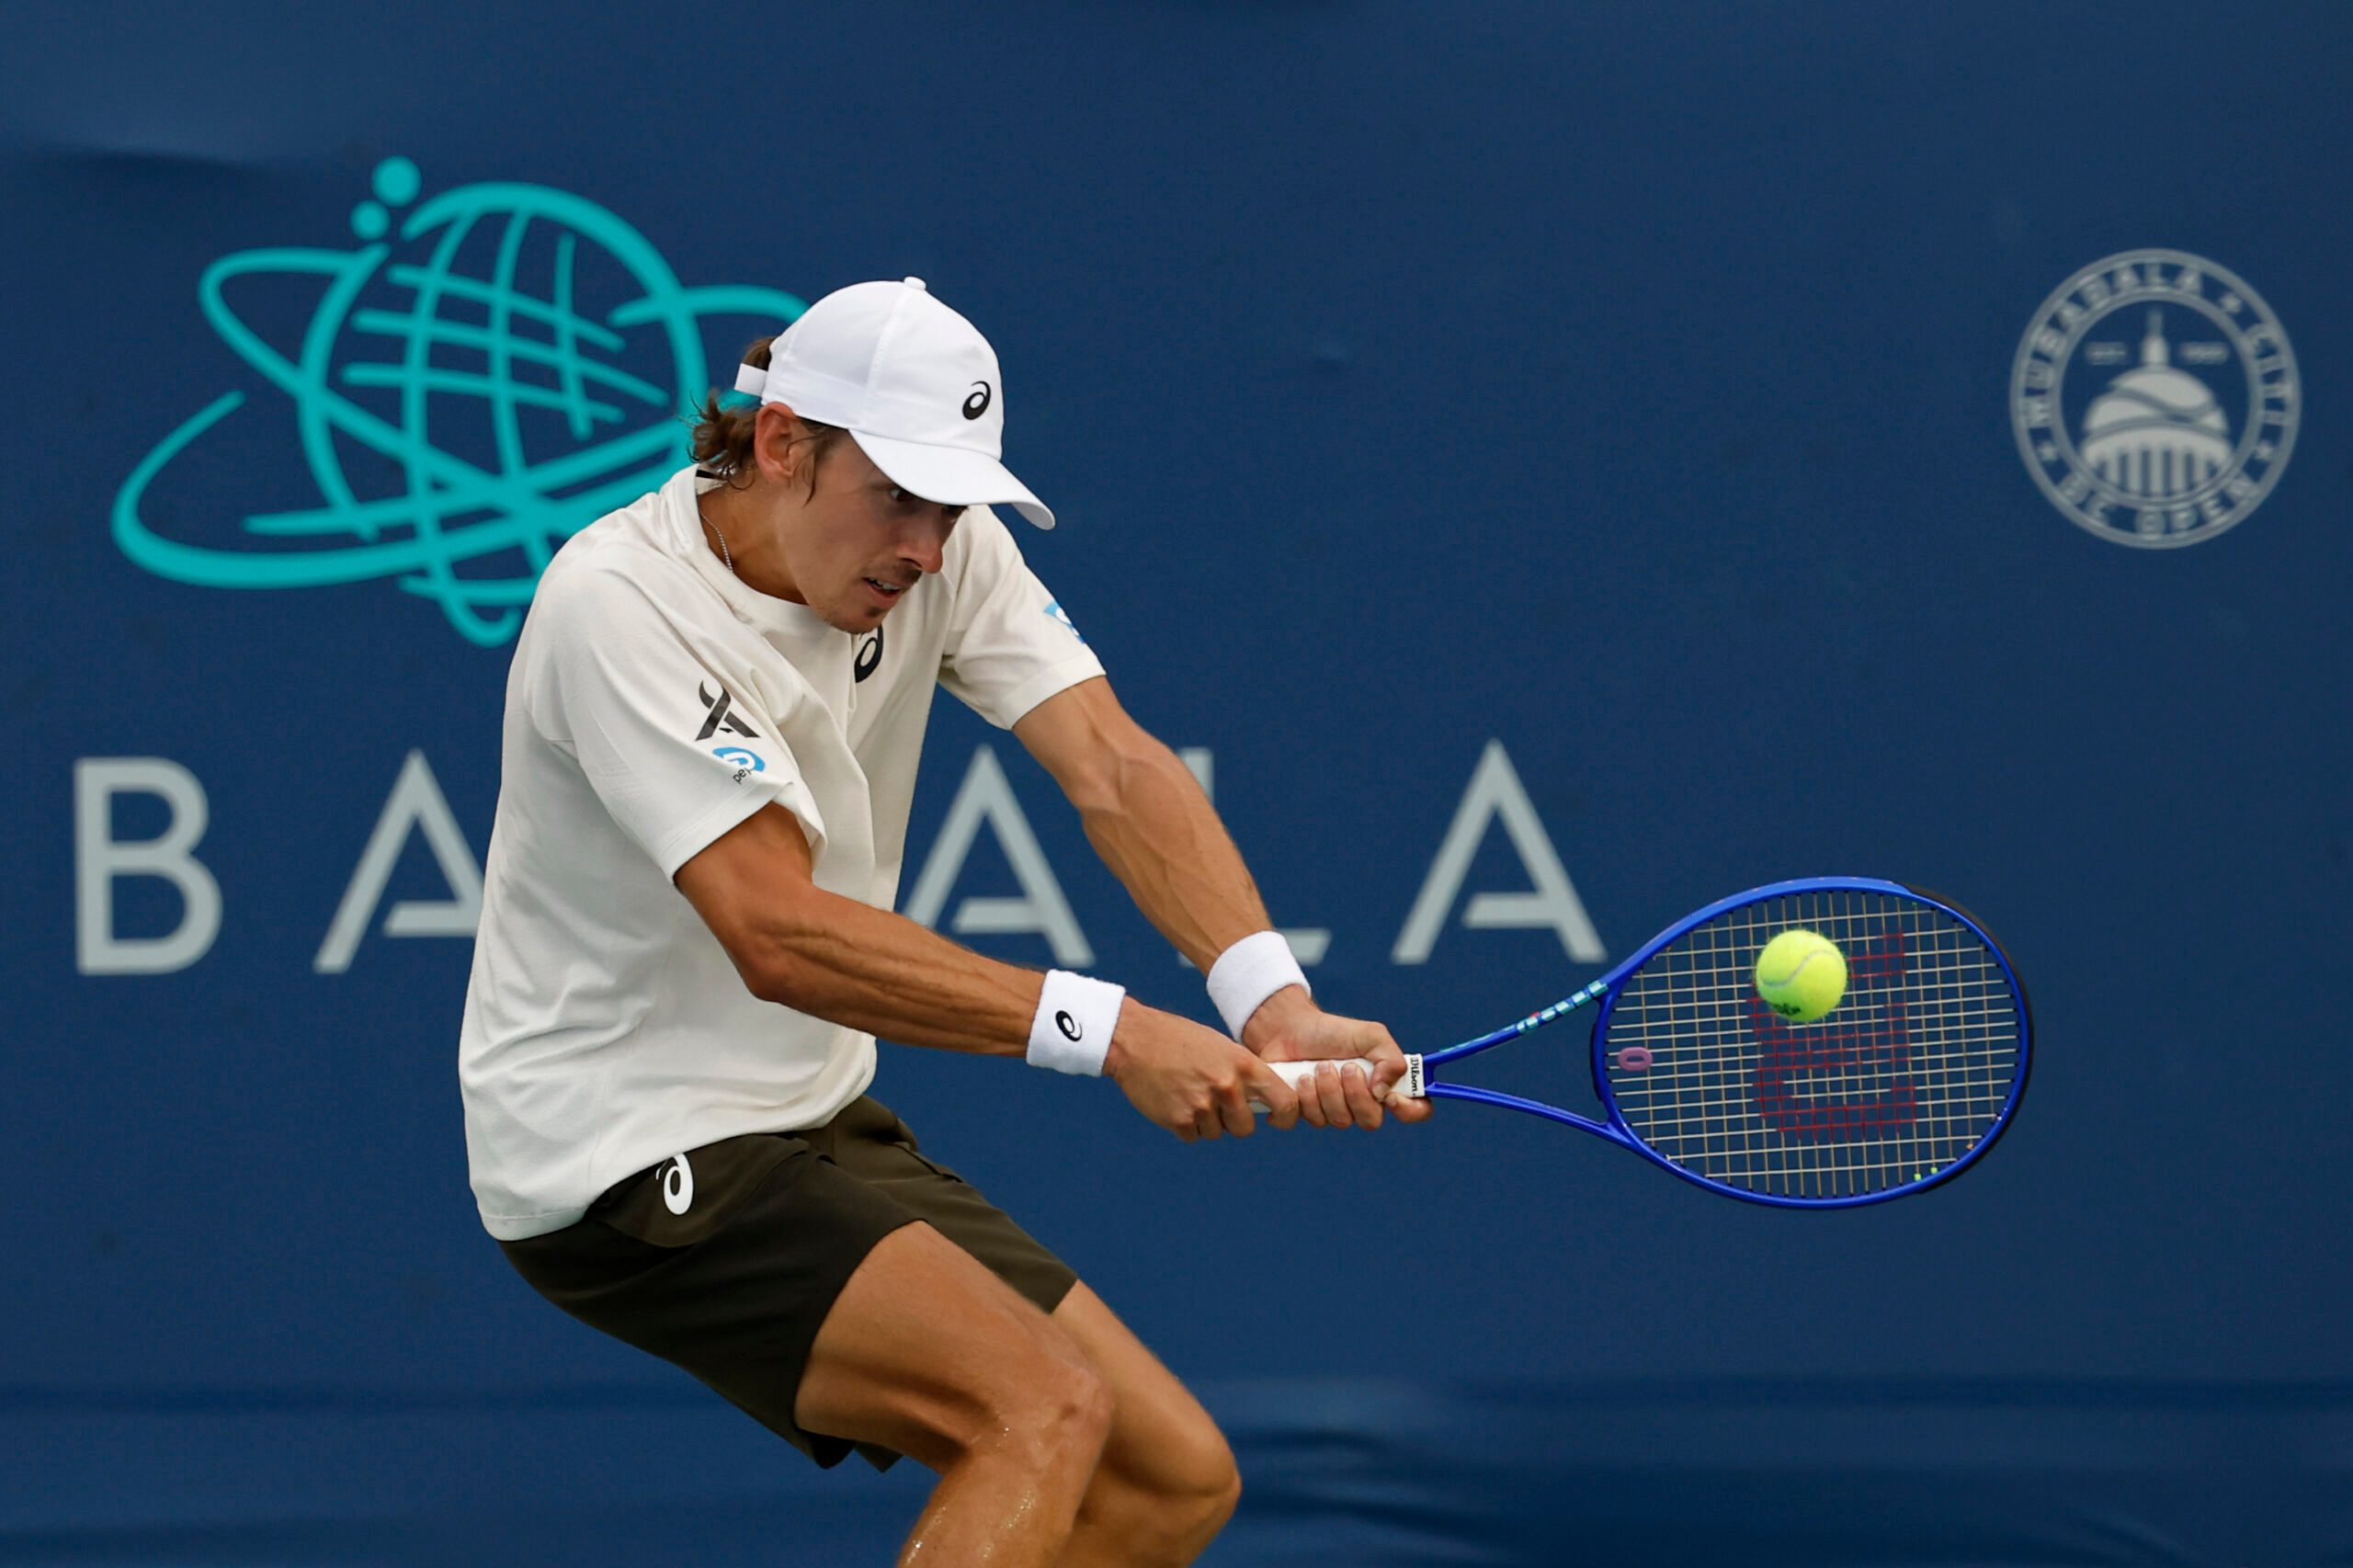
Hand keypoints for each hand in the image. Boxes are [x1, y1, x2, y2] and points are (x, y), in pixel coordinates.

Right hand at [1103, 999, 1299, 1141]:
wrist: (1134, 1040)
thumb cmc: (1179, 1039)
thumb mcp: (1221, 1046)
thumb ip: (1243, 1073)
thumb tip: (1264, 1101)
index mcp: (1244, 1065)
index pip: (1285, 1102)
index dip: (1285, 1115)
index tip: (1274, 1117)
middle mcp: (1227, 1086)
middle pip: (1245, 1128)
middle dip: (1232, 1121)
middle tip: (1214, 1101)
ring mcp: (1203, 1105)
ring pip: (1216, 1132)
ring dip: (1204, 1121)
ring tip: (1187, 1092)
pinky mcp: (1180, 1120)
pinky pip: (1192, 1136)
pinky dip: (1184, 1124)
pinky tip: (1173, 1100)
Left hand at [1241, 987, 1434, 1129]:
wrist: (1288, 1028)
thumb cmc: (1332, 1032)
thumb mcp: (1371, 1035)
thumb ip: (1390, 1058)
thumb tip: (1385, 1091)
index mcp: (1385, 1084)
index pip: (1415, 1110)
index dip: (1410, 1111)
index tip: (1392, 1097)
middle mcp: (1363, 1103)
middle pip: (1371, 1121)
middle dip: (1356, 1094)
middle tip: (1344, 1067)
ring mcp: (1334, 1112)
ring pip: (1340, 1121)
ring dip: (1328, 1090)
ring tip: (1318, 1066)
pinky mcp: (1306, 1115)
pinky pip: (1311, 1121)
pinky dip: (1305, 1097)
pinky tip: (1300, 1078)